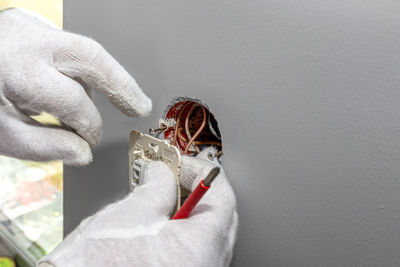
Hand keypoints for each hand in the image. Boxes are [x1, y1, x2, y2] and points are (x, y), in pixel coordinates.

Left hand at [0, 9, 151, 164]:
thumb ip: (46, 146)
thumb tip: (83, 153)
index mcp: (17, 69)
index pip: (75, 102)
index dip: (89, 126)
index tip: (91, 141)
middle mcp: (25, 38)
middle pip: (94, 57)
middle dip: (123, 85)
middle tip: (139, 106)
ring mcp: (27, 25)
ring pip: (84, 51)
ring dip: (99, 78)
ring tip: (108, 100)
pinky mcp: (28, 24)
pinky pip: (67, 47)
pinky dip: (77, 69)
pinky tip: (76, 86)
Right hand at [38, 148, 237, 266]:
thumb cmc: (96, 266)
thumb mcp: (130, 213)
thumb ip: (156, 185)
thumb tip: (164, 171)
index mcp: (201, 248)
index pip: (221, 196)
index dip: (199, 171)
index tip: (180, 162)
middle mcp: (206, 265)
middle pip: (216, 215)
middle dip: (194, 189)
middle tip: (172, 175)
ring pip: (204, 234)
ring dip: (186, 209)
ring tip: (161, 196)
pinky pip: (191, 250)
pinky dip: (179, 231)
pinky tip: (159, 222)